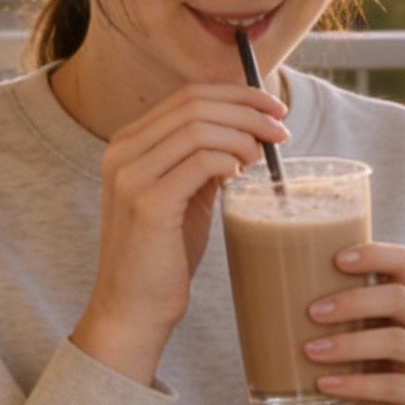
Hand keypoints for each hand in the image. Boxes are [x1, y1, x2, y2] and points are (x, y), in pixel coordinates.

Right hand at [72, 83, 287, 384]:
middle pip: (195, 104)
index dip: (236, 94)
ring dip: (243, 135)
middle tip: (281, 129)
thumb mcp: (182, 196)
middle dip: (248, 110)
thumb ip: (202, 162)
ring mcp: (131, 176)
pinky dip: (229, 160)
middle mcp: (122, 152)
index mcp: (128, 144)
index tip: (273, 108)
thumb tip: (246, 134)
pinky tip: (242, 176)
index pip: (187, 96)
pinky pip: (200, 162)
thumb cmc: (162, 256)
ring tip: (264, 156)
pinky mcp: (147, 204)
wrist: (132, 310)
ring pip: (199, 128)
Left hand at [304, 241, 404, 404]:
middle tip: (311, 312)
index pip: (404, 260)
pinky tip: (324, 385)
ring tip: (309, 351)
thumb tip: (264, 290)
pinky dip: (354, 384)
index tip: (336, 259)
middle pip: (398, 298)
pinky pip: (392, 386)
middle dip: (351, 302)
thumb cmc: (373, 374)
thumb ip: (337, 316)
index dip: (372, 254)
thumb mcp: (360, 338)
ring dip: (347, 344)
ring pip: (396, 341)